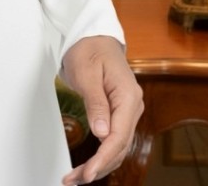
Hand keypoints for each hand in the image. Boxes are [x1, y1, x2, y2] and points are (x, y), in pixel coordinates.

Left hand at [59, 35, 142, 184]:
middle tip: (75, 179)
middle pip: (120, 146)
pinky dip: (103, 154)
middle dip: (99, 167)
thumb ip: (95, 104)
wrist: (93, 36)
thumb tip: (102, 134)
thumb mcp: (86, 73)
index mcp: (127, 96)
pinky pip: (114, 139)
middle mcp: (132, 106)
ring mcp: (128, 111)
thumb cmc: (88, 49)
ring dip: (101, 164)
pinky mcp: (120, 113)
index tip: (88, 173)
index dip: (103, 158)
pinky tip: (90, 165)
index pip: (119, 136)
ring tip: (77, 177)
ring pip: (118, 147)